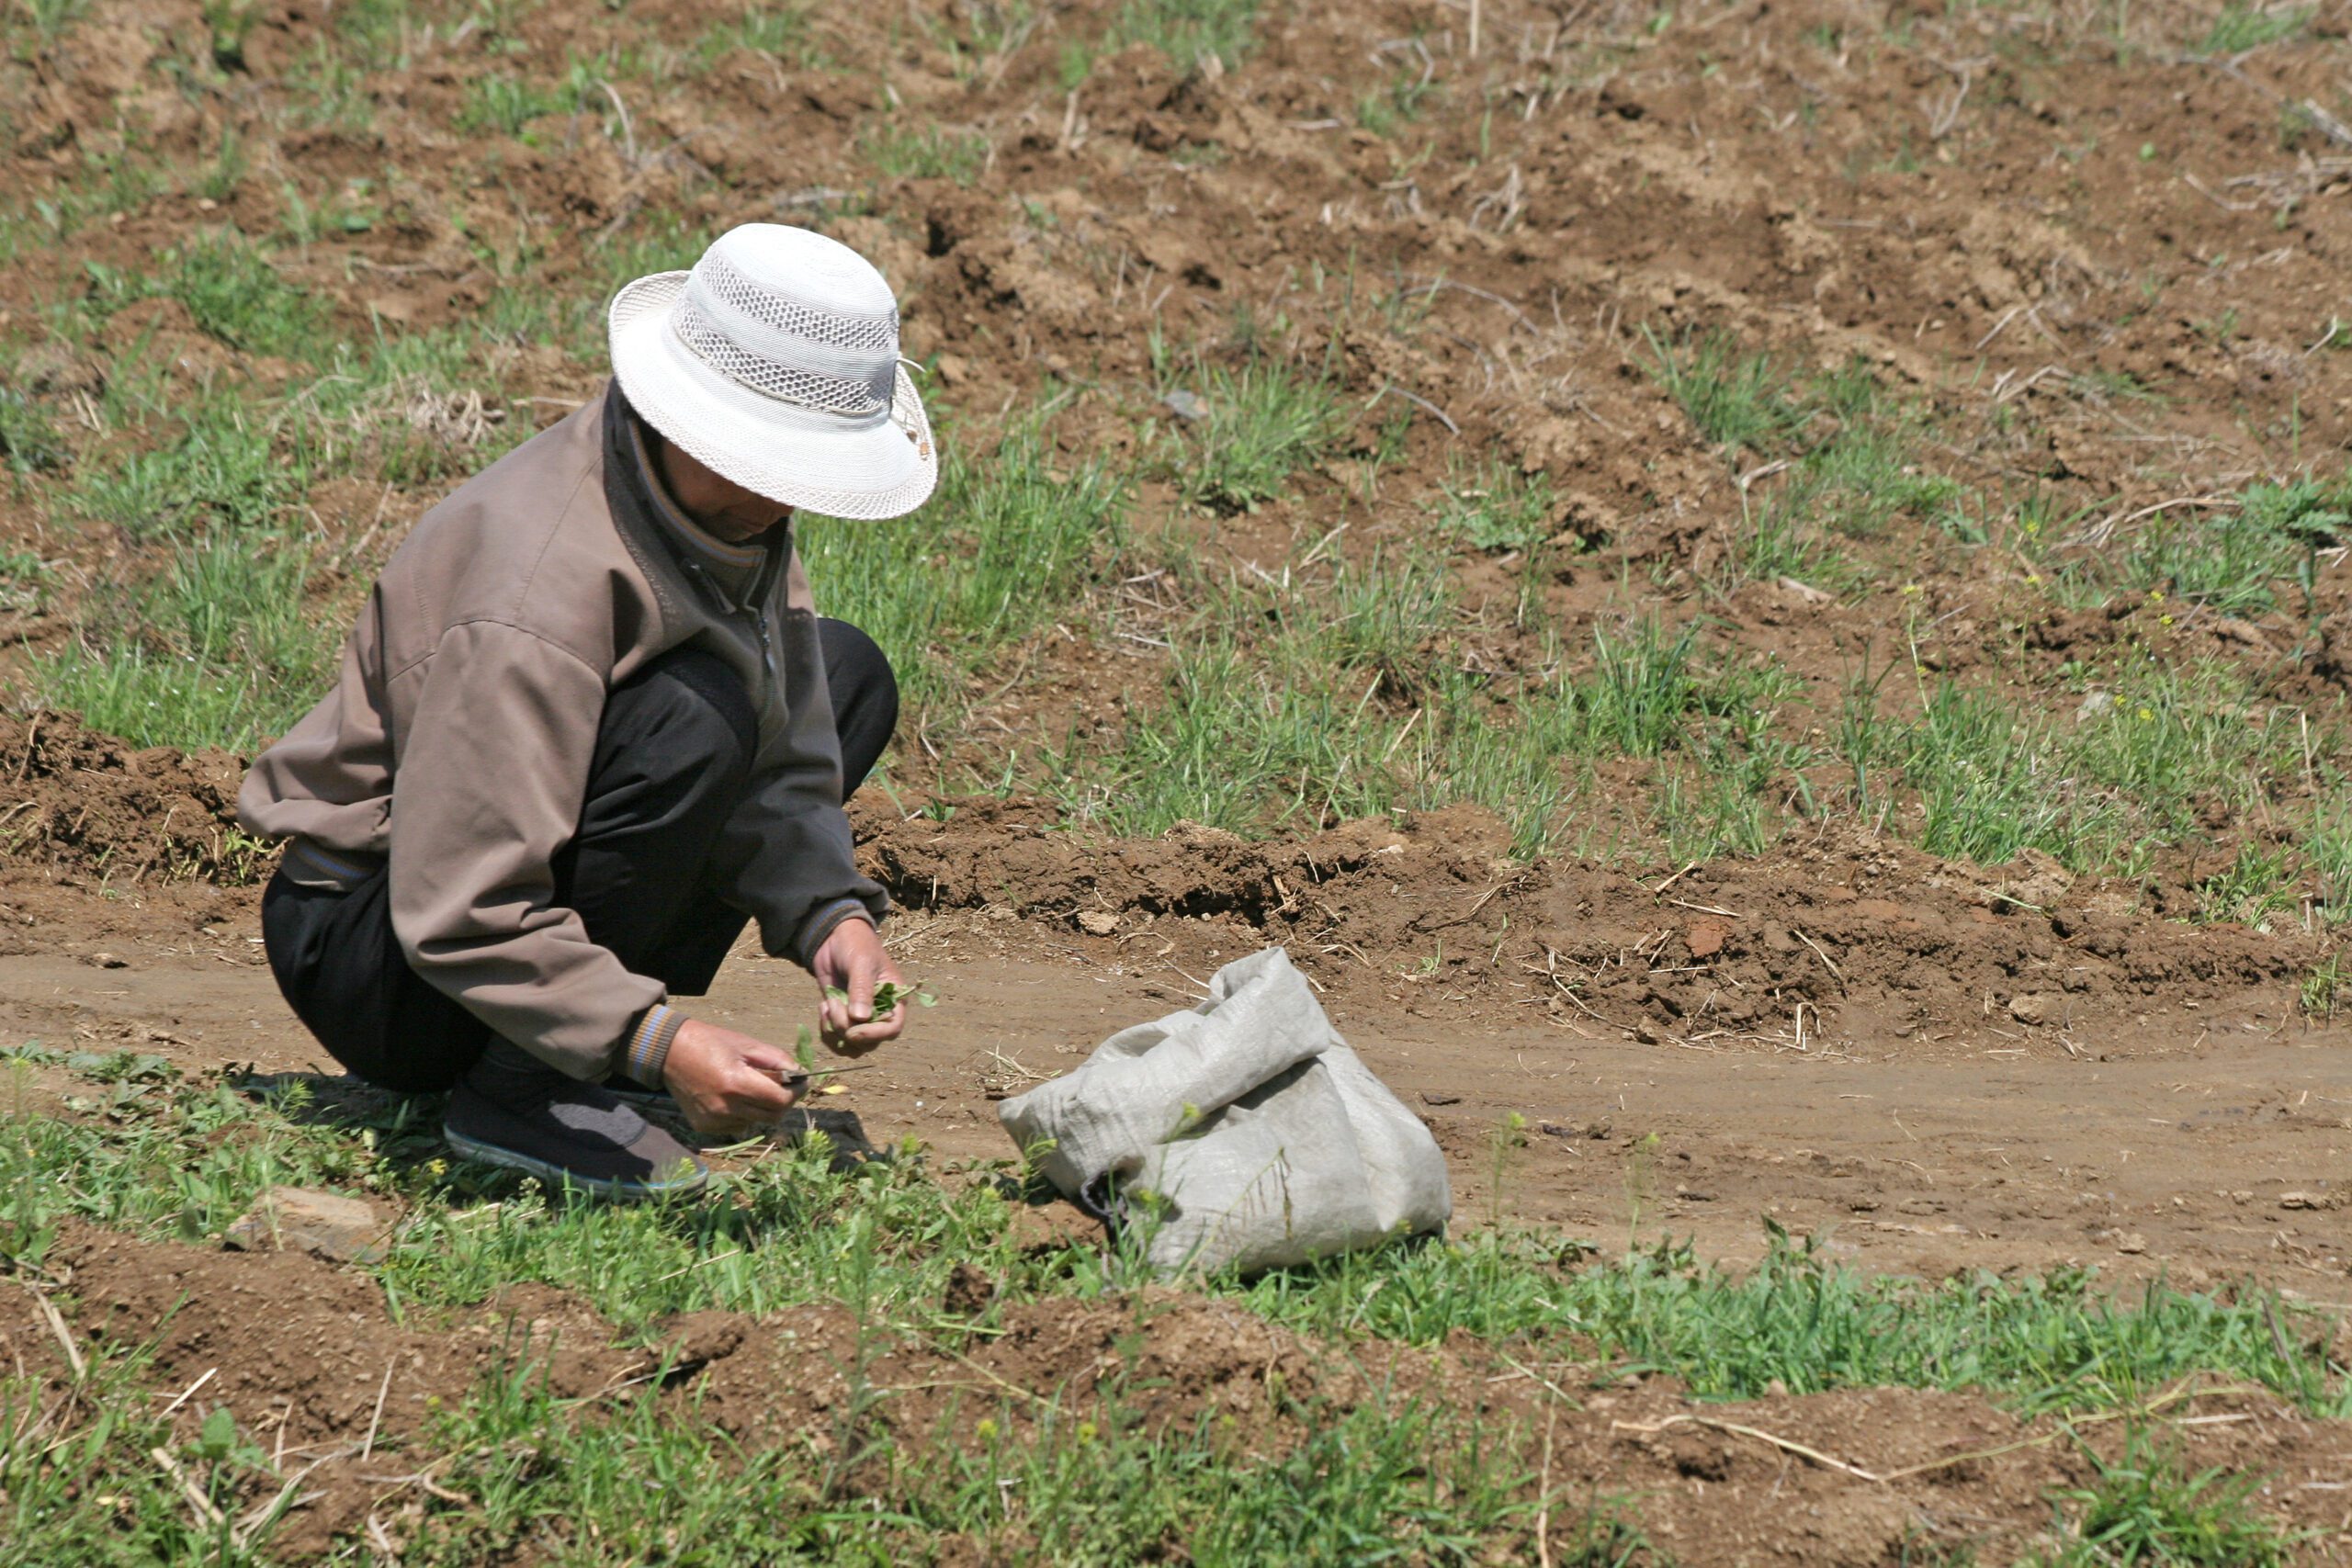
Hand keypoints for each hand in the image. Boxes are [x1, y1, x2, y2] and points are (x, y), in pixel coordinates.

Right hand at [661, 1018, 799, 1134]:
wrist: (669, 1052)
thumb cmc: (710, 1042)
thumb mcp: (746, 1044)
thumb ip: (777, 1060)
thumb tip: (800, 1073)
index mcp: (736, 1084)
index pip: (780, 1101)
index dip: (796, 1092)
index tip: (801, 1082)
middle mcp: (725, 1108)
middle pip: (772, 1117)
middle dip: (783, 1102)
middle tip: (783, 1086)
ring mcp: (713, 1121)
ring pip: (755, 1123)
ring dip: (761, 1109)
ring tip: (751, 1088)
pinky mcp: (704, 1127)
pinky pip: (736, 1127)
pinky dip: (743, 1115)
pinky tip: (733, 1098)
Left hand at [812, 919, 904, 1056]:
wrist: (833, 937)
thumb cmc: (856, 944)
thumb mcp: (861, 963)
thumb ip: (862, 989)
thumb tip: (860, 1018)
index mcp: (894, 999)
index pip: (892, 1029)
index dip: (874, 1035)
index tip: (853, 1031)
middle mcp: (880, 1013)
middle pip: (869, 1042)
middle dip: (847, 1030)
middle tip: (834, 1005)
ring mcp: (859, 1018)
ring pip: (851, 1046)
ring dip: (835, 1032)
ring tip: (828, 1006)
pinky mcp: (841, 1018)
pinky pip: (836, 1039)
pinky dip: (826, 1030)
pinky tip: (823, 1007)